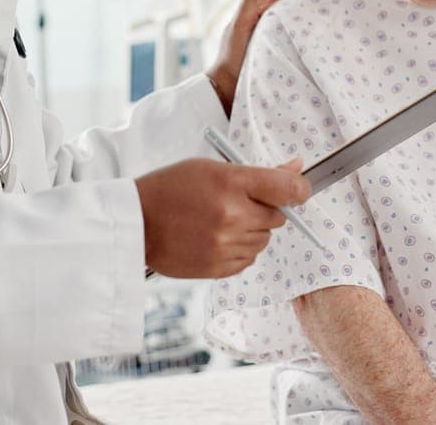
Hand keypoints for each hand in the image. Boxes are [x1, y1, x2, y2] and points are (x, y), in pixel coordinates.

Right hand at [135, 157, 308, 278]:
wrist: (136, 223)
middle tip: (238, 202)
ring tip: (221, 221)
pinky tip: (215, 238)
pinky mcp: (219, 268)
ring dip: (252, 230)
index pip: (289, 189)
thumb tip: (297, 168)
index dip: (299, 188)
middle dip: (265, 209)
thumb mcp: (212, 168)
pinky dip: (239, 249)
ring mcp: (225, 245)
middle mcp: (232, 216)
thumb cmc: (172, 188)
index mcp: (231, 183)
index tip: (297, 190)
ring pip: (264, 240)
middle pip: (278, 217)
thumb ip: (258, 172)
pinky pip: (249, 259)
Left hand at [207, 0, 336, 114]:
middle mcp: (272, 24)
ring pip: (302, 24)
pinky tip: (329, 40)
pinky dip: (316, 38)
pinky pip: (303, 43)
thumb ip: (250, 3)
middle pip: (300, 6)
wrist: (227, 90)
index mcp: (263, 13)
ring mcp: (279, 41)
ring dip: (319, 17)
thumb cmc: (230, 59)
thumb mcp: (238, 28)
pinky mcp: (285, 57)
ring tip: (341, 13)